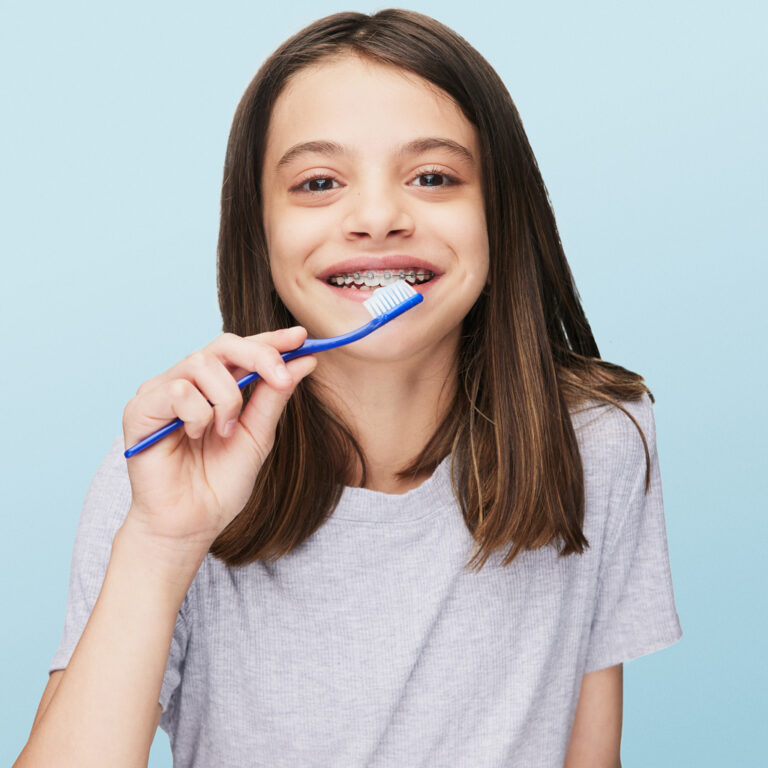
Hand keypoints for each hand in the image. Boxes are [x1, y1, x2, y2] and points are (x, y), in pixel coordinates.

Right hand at [121, 327, 315, 551]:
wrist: (193, 523)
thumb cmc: (221, 482)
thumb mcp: (258, 435)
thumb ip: (275, 396)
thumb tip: (305, 360)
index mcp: (215, 385)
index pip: (242, 350)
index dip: (272, 340)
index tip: (302, 337)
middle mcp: (187, 381)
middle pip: (223, 344)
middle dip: (259, 356)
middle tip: (281, 378)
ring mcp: (161, 391)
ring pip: (202, 364)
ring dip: (226, 399)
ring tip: (225, 432)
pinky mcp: (140, 408)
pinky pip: (177, 390)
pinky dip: (198, 414)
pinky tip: (196, 436)